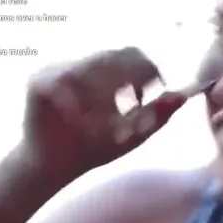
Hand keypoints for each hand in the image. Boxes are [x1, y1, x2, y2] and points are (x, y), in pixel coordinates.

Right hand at [20, 47, 187, 183]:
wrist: (51, 170)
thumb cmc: (93, 150)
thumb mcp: (133, 134)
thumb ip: (157, 116)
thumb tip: (184, 96)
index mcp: (100, 72)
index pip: (130, 53)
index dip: (147, 68)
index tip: (155, 89)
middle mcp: (78, 65)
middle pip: (113, 56)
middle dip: (129, 79)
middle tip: (136, 106)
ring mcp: (56, 70)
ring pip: (92, 67)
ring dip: (107, 94)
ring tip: (110, 121)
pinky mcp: (39, 83)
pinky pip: (68, 82)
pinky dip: (83, 103)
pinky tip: (88, 123)